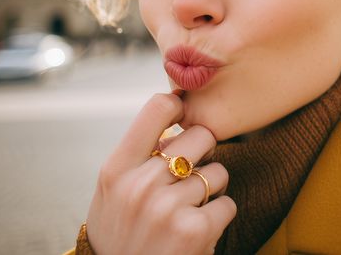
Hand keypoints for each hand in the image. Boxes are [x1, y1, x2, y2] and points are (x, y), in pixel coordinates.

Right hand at [85, 93, 234, 254]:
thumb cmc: (120, 232)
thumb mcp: (112, 190)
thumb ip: (137, 154)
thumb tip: (174, 117)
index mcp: (117, 168)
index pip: (157, 108)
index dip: (178, 107)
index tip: (181, 119)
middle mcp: (141, 185)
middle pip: (200, 136)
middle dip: (203, 151)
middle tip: (191, 171)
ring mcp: (168, 208)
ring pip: (218, 172)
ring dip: (211, 189)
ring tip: (189, 208)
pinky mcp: (195, 230)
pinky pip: (228, 204)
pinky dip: (219, 216)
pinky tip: (198, 228)